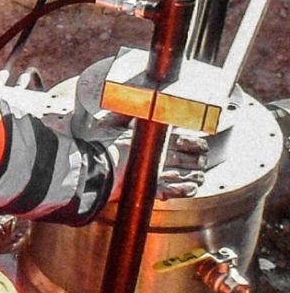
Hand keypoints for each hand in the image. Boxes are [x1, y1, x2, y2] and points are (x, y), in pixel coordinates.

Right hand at [97, 114, 211, 199]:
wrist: (92, 168)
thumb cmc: (99, 146)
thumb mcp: (111, 124)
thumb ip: (124, 115)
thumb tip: (129, 102)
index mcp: (153, 139)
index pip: (183, 140)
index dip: (195, 144)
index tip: (200, 146)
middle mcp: (159, 156)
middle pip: (188, 158)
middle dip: (197, 160)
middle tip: (201, 161)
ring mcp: (157, 173)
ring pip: (186, 175)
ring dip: (195, 175)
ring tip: (199, 176)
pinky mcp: (151, 189)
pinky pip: (175, 191)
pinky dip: (186, 190)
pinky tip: (191, 188)